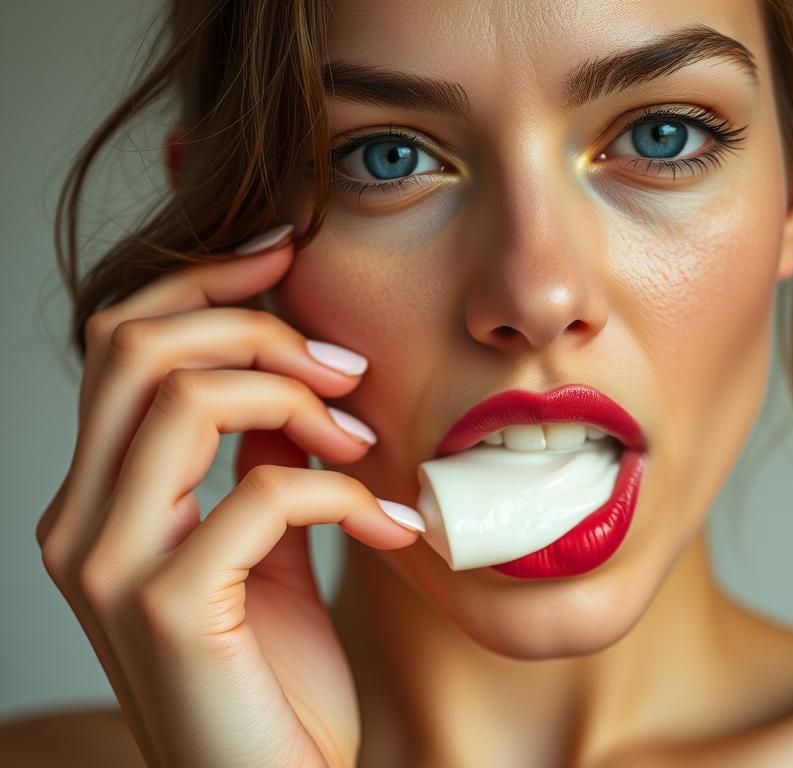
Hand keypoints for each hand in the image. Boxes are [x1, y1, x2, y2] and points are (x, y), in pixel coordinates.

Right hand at [35, 231, 419, 766]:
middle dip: (256, 327)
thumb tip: (287, 375)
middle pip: (139, 346)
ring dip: (299, 399)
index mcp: (98, 496)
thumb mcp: (265, 544)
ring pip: (186, 398)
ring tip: (365, 442)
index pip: (121, 341)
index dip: (204, 282)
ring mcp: (111, 565)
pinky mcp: (168, 609)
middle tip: (344, 366)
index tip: (286, 254)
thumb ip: (257, 458)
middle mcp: (81, 520)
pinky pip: (264, 494)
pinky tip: (392, 529)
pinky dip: (345, 493)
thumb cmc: (272, 674)